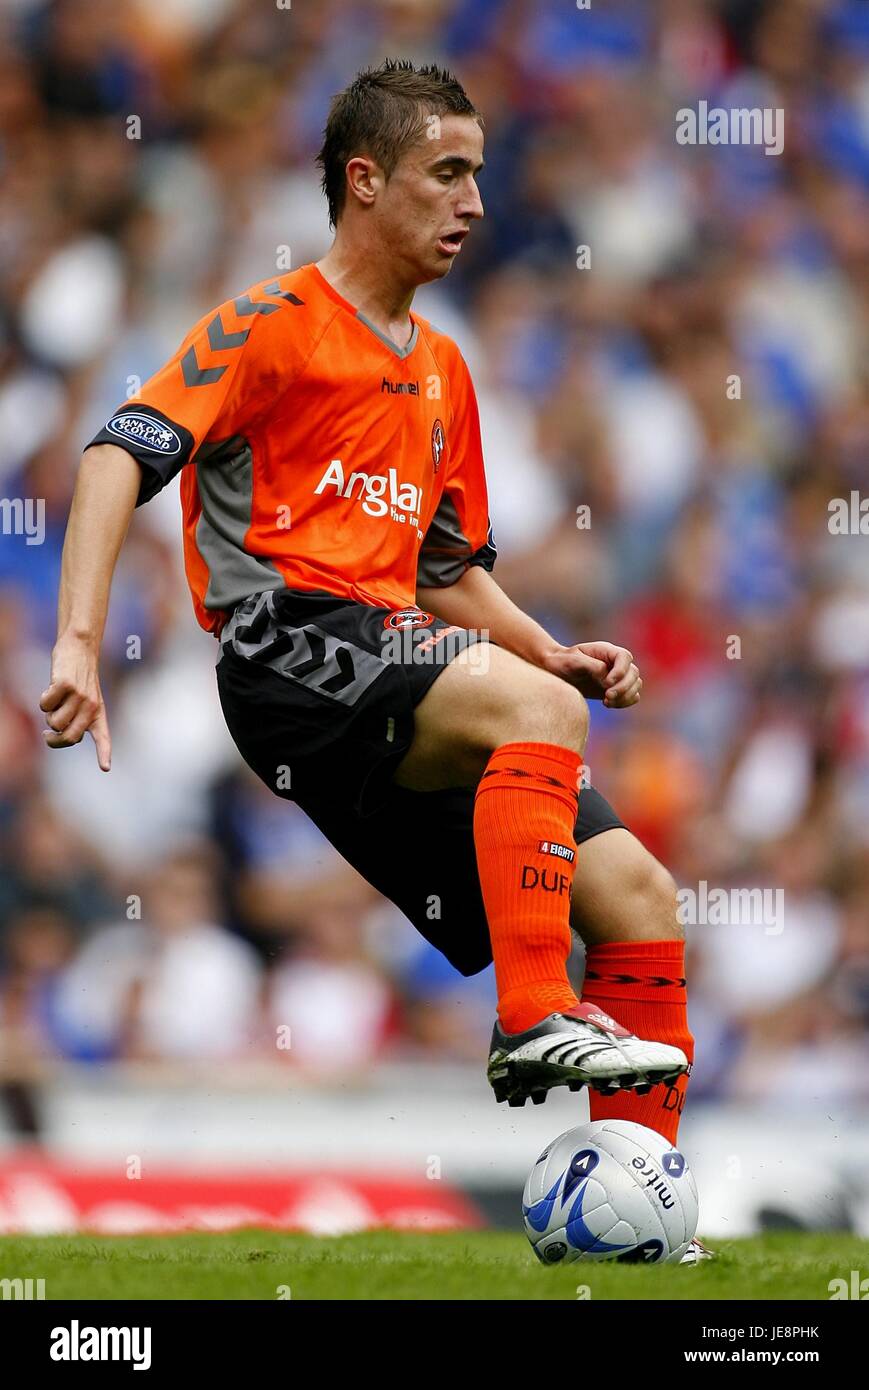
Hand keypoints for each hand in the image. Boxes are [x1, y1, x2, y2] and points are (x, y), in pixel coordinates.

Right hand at [39, 637, 111, 769]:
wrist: (80, 648)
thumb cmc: (78, 677)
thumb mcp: (84, 699)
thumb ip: (76, 718)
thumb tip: (57, 734)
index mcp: (98, 713)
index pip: (103, 737)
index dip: (104, 753)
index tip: (106, 768)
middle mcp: (91, 706)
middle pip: (70, 738)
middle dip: (54, 741)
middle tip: (47, 735)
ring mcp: (79, 696)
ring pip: (54, 722)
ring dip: (48, 714)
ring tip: (55, 701)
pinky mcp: (66, 685)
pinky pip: (45, 704)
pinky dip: (43, 699)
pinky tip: (50, 689)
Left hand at [543, 641, 642, 707]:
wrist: (557, 672)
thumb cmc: (562, 662)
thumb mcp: (572, 661)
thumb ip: (591, 666)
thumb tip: (606, 676)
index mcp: (606, 651)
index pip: (625, 657)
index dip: (621, 670)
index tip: (607, 683)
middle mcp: (615, 662)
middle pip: (633, 673)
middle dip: (623, 687)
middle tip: (607, 696)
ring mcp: (617, 676)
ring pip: (635, 685)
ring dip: (625, 696)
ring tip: (607, 701)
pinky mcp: (615, 689)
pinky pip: (631, 696)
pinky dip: (624, 702)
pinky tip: (608, 704)